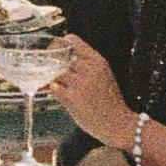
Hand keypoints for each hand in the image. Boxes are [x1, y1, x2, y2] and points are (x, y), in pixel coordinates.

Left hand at [46, 34, 130, 148]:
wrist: (119, 124)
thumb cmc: (110, 102)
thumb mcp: (104, 75)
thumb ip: (86, 65)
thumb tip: (62, 59)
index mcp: (98, 61)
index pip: (72, 41)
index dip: (59, 44)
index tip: (54, 51)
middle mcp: (89, 70)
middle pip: (60, 55)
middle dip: (51, 60)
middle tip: (46, 66)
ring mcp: (80, 84)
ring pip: (55, 71)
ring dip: (51, 76)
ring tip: (52, 81)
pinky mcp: (73, 99)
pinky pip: (54, 88)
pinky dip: (52, 89)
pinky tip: (58, 92)